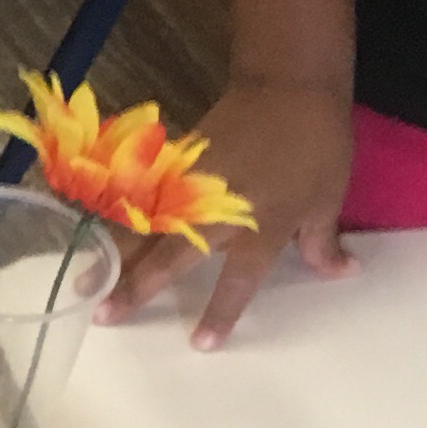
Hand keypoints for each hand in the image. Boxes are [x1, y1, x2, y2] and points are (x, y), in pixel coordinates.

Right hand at [107, 80, 356, 346]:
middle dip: (133, 288)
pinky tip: (93, 232)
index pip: (237, 282)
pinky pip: (143, 194)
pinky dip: (117, 215)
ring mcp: (191, 184)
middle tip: (103, 315)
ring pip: (144, 225)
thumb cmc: (316, 143)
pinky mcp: (177, 162)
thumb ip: (323, 240)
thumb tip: (343, 273)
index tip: (199, 344)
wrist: (288, 84)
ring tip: (83, 280)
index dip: (219, 313)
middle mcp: (218, 212)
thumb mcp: (329, 196)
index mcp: (260, 228)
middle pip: (168, 257)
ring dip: (111, 255)